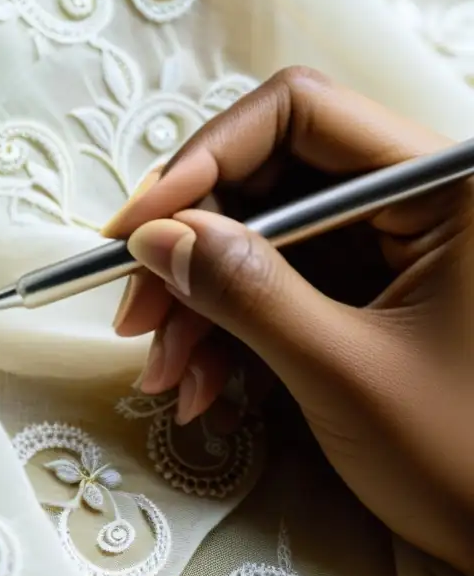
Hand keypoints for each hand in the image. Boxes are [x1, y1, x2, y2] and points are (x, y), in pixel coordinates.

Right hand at [106, 67, 473, 575]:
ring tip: (168, 377)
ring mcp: (382, 245)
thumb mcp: (346, 375)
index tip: (141, 228)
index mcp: (446, 186)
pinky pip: (269, 285)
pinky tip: (204, 389)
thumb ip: (248, 293)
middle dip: (188, 249)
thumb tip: (156, 238)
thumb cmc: (468, 463)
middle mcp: (412, 198)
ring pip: (254, 237)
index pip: (300, 113)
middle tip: (135, 315)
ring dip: (197, 304)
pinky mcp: (358, 288)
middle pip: (263, 178)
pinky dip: (224, 332)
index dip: (205, 158)